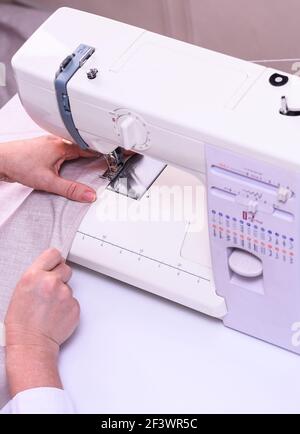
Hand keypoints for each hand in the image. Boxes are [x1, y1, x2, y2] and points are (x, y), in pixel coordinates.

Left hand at [0, 135, 97, 202]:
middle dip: (93, 153)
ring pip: (71, 147)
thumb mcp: (48, 182)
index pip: (89, 148)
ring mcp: (49, 143)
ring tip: (89, 161)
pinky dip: (69, 156)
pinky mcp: (42, 148)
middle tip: (104, 160)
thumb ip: (71, 189)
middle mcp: (56, 141)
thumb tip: (88, 195)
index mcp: (62, 146)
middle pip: (81, 146)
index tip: (112, 156)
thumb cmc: (18, 165)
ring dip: (80, 154)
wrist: (0, 160)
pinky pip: (62, 150)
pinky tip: (67, 162)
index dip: (102, 153)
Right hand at [5, 248, 79, 395]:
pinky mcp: (75, 306)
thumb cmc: (22, 322)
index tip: (54, 265)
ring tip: (50, 307)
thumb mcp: (21, 290)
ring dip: (63, 294)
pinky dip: (67, 307)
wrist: (31, 344)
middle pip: (66, 268)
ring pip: (69, 286)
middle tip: (51, 290)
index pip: (53, 254)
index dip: (54, 261)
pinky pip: (74, 301)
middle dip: (60, 276)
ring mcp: (65, 294)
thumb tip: (49, 269)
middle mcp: (50, 282)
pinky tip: (56, 315)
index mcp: (34, 276)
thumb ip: (37, 276)